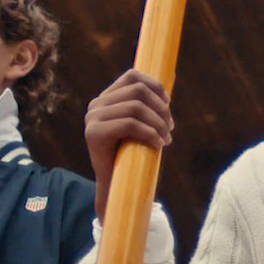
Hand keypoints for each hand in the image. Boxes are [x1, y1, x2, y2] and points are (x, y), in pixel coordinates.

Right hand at [85, 69, 172, 221]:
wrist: (115, 186)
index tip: (168, 102)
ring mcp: (92, 118)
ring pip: (135, 107)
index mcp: (106, 99)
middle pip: (137, 91)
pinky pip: (129, 124)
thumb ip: (147, 106)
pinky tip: (159, 144)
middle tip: (170, 127)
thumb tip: (170, 81)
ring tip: (166, 138)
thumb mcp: (141, 126)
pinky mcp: (94, 133)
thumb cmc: (132, 155)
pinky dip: (150, 133)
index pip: (132, 77)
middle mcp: (96, 105)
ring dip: (158, 123)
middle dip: (160, 108)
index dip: (154, 85)